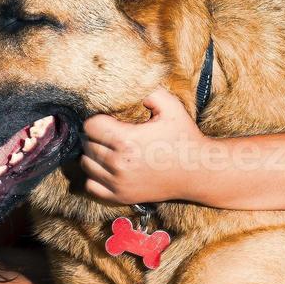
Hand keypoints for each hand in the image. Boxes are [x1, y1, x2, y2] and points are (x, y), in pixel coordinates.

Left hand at [80, 89, 208, 204]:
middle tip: (112, 132)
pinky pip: (91, 186)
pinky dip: (95, 176)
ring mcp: (119, 183)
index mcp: (127, 141)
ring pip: (86, 164)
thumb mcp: (170, 106)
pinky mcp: (121, 197)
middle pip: (87, 144)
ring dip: (94, 154)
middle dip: (96, 135)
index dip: (98, 118)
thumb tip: (126, 86)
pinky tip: (109, 167)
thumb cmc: (184, 136)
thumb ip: (147, 91)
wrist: (198, 172)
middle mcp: (119, 164)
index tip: (110, 119)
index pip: (90, 126)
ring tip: (110, 148)